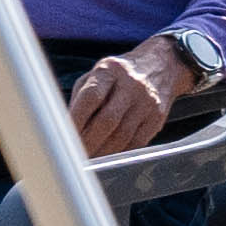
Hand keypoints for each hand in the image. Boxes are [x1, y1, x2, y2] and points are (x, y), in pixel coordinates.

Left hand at [61, 41, 193, 159]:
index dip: (75, 121)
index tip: (63, 138)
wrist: (161, 66)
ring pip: (122, 136)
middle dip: (87, 142)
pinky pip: (137, 142)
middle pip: (107, 121)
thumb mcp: (95, 76)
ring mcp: (148, 101)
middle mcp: (132, 85)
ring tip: (89, 159)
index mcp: (110, 71)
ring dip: (102, 152)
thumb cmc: (117, 76)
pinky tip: (108, 156)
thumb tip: (65, 131)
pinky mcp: (158, 117)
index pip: (90, 98)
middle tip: (74, 156)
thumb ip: (80, 100)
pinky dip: (119, 153)